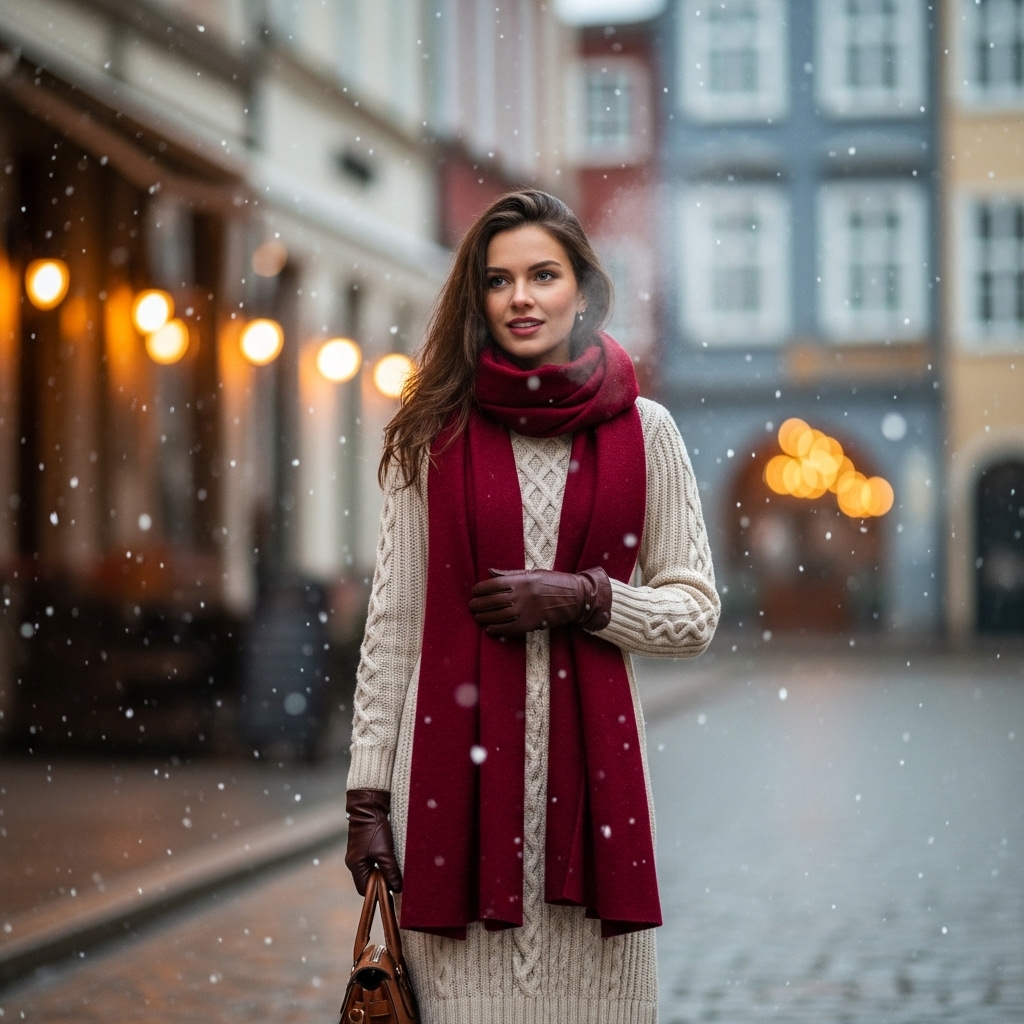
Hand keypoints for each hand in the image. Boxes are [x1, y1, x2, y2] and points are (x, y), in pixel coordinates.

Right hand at [345, 789, 401, 894]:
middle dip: (381, 881)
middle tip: (395, 876)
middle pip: (368, 881)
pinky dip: (380, 862)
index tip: (392, 887)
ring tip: (393, 865)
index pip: (365, 889)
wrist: (368, 806)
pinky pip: (371, 861)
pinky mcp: (362, 847)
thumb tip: (397, 889)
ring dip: (382, 870)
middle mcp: (354, 862)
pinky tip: (389, 856)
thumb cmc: (374, 829)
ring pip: (371, 870)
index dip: (378, 891)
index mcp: (356, 866)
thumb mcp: (385, 852)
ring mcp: (357, 854)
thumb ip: (391, 871)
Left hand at [469, 567, 611, 636]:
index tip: (474, 592)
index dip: (480, 589)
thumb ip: (509, 573)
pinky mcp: (531, 623)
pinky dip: (497, 629)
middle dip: (479, 604)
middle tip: (471, 606)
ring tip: (477, 616)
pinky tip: (489, 628)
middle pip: (493, 601)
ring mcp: (526, 610)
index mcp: (521, 580)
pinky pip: (509, 628)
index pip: (493, 585)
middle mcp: (521, 595)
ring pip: (498, 616)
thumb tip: (489, 571)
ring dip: (484, 617)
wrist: (574, 598)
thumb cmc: (553, 582)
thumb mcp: (532, 573)